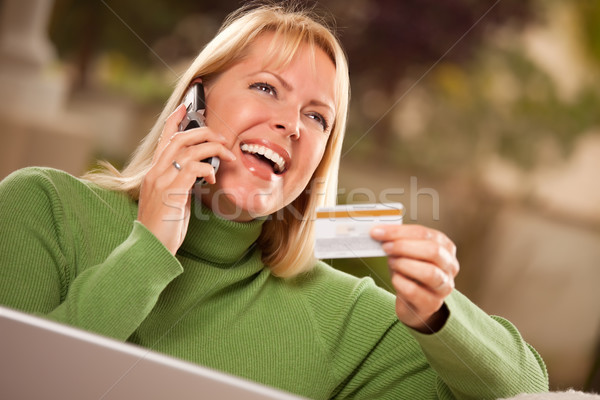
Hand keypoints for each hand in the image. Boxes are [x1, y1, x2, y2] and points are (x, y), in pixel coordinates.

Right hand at [137, 104, 235, 254]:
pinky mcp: (171, 192)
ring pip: (188, 149)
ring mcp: (161, 181)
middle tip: (222, 139)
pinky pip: (194, 169)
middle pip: (180, 138)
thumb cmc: (164, 226)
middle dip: (204, 133)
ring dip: (213, 149)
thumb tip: (200, 173)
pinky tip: (213, 179)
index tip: (186, 106)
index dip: (175, 120)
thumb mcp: (172, 200)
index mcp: (154, 173)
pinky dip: (208, 169)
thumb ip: (181, 183)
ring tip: (227, 156)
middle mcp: (155, 172)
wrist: (150, 248)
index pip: (164, 139)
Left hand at [370, 225, 458, 332]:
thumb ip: (396, 241)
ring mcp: (444, 286)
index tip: (378, 232)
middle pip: (433, 251)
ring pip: (429, 272)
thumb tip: (379, 231)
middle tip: (385, 247)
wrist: (412, 302)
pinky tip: (395, 279)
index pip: (425, 234)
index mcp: (445, 247)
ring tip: (391, 263)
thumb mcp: (405, 253)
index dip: (399, 232)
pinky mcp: (432, 304)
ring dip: (404, 265)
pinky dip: (400, 282)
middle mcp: (450, 266)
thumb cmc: (410, 273)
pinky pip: (415, 291)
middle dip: (404, 247)